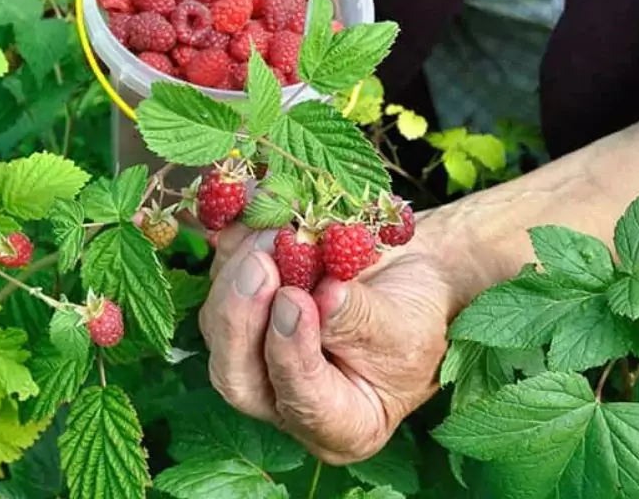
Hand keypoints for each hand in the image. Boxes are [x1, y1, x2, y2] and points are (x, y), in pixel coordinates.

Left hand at [198, 223, 457, 463]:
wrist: (411, 278)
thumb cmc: (419, 315)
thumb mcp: (407, 327)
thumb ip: (362, 321)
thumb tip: (323, 299)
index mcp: (338, 425)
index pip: (300, 403)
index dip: (291, 355)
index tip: (296, 301)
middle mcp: (283, 398)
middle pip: (237, 373)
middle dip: (241, 315)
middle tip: (260, 263)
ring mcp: (254, 354)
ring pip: (219, 323)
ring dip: (238, 270)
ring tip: (272, 228)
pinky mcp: (240, 309)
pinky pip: (221, 280)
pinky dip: (234, 244)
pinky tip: (253, 212)